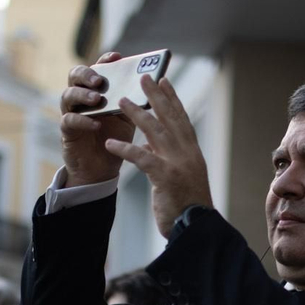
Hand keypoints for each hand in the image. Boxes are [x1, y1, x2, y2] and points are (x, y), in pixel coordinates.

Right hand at [60, 52, 136, 185]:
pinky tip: (95, 123)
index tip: (117, 56)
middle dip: (87, 74)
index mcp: (97, 89)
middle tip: (99, 80)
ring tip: (97, 99)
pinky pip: (69, 121)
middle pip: (75, 75)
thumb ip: (133, 101)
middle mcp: (81, 97)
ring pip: (68, 95)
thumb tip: (153, 84)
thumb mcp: (128, 116)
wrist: (103, 168)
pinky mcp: (67, 131)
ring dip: (82, 95)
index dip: (105, 60)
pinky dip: (82, 120)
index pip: (97, 67)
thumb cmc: (116, 137)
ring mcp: (71, 112)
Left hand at [104, 74, 213, 236]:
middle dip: (155, 96)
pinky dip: (125, 149)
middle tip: (143, 76)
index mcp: (192, 152)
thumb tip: (150, 143)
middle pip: (169, 118)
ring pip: (155, 131)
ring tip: (121, 101)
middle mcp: (187, 154)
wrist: (194, 228)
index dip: (172, 98)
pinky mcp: (166, 178)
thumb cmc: (186, 206)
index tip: (164, 80)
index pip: (181, 119)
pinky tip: (110, 142)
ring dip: (137, 114)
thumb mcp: (177, 177)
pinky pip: (142, 158)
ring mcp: (178, 164)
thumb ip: (165, 157)